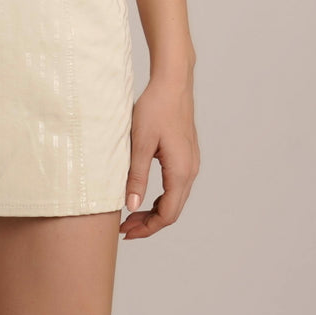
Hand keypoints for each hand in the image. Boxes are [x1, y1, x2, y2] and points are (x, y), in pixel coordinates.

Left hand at [119, 72, 199, 239]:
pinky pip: (176, 187)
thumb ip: (137, 177)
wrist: (173, 83)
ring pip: (175, 199)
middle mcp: (190, 171)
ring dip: (154, 211)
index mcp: (181, 172)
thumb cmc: (156, 109)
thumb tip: (131, 207)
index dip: (147, 228)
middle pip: (172, 211)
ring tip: (130, 215)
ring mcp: (191, 164)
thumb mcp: (141, 144)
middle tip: (124, 228)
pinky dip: (160, 198)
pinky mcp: (186, 156)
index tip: (126, 232)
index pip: (167, 215)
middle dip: (149, 223)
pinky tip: (143, 196)